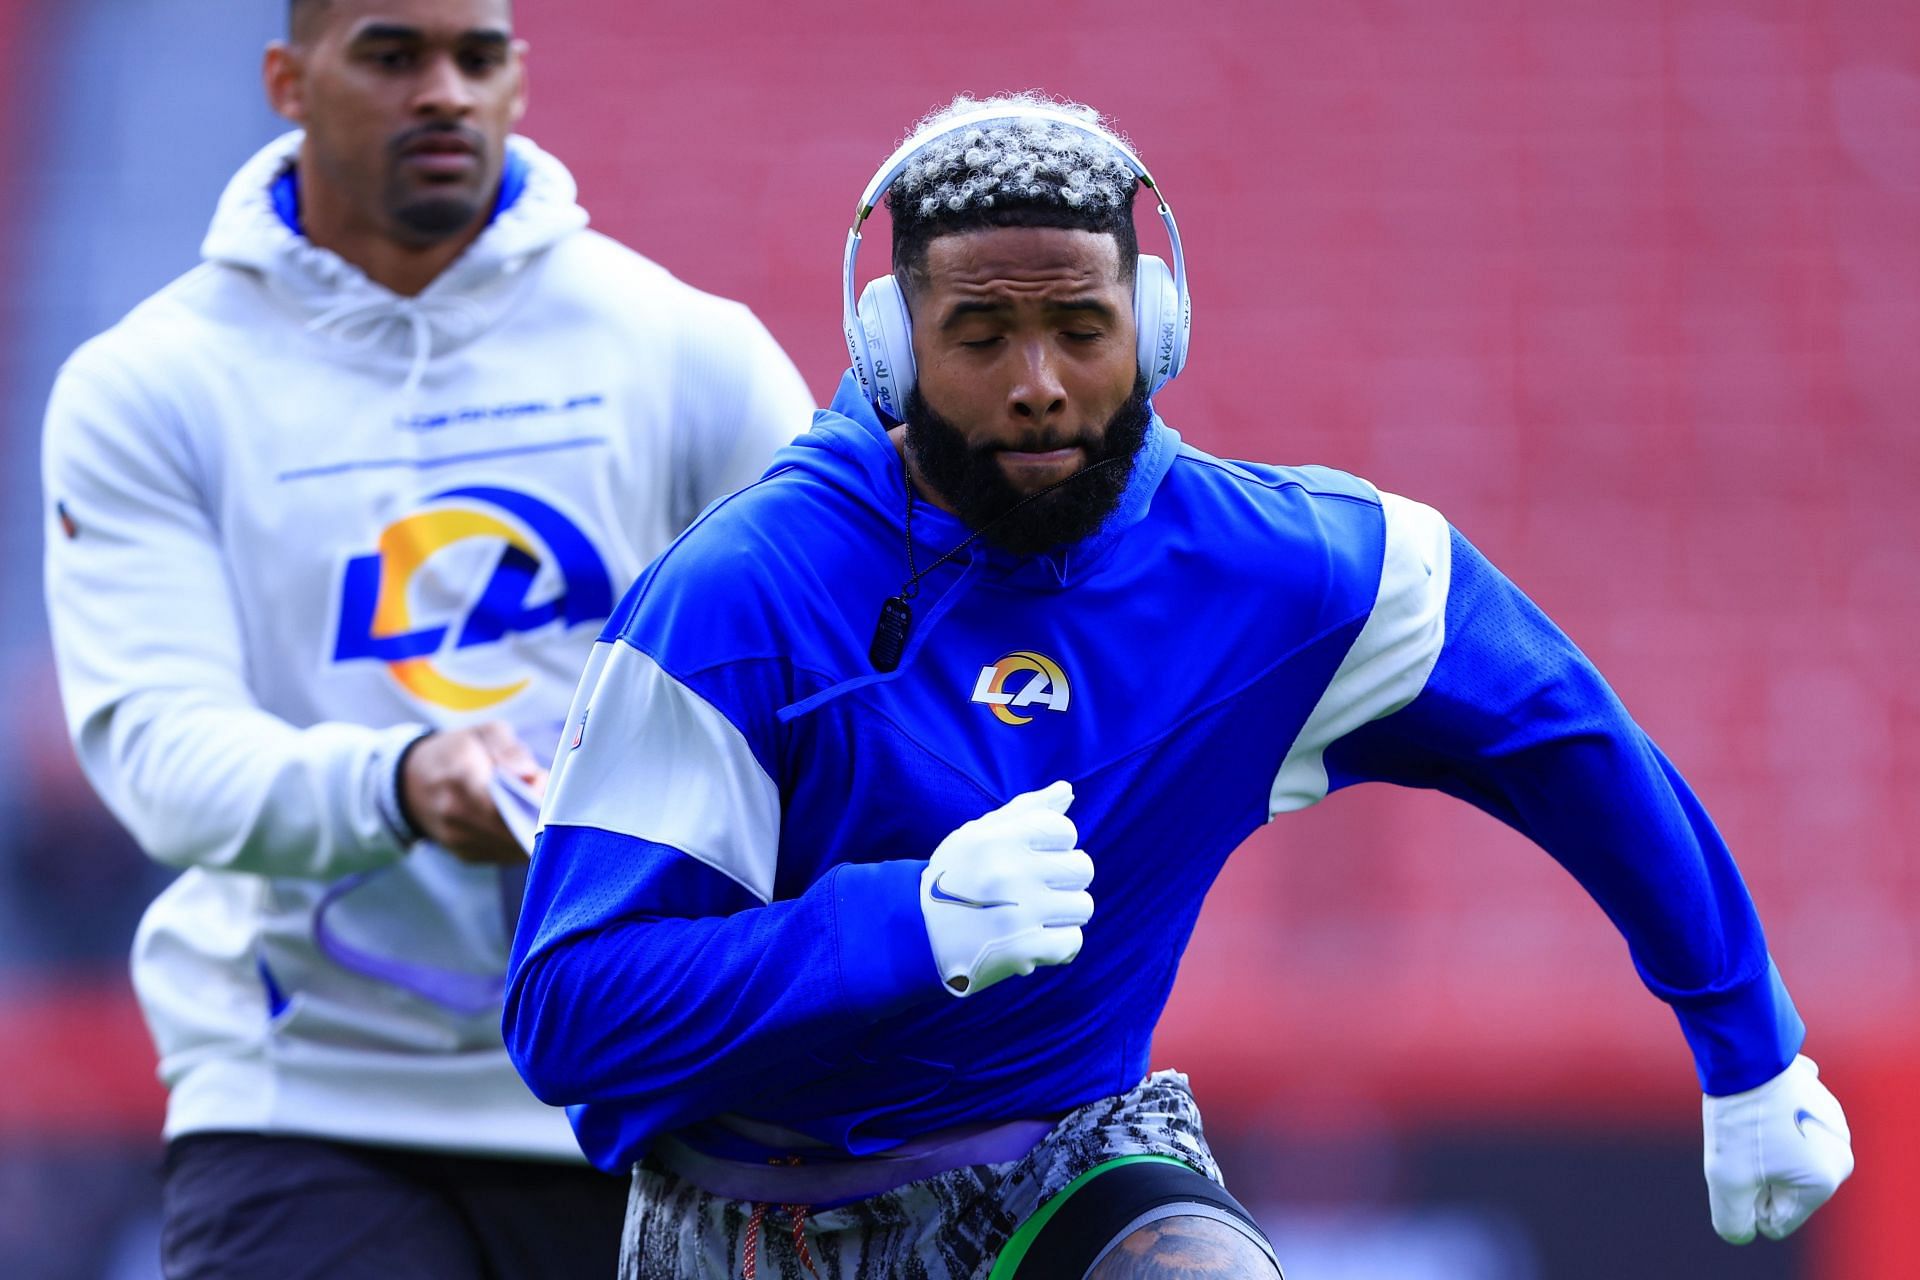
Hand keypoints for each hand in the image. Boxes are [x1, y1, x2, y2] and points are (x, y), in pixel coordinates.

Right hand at [399, 723, 545, 865]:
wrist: (411, 782)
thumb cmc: (455, 752)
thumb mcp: (483, 734)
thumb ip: (510, 750)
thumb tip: (530, 775)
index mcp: (460, 779)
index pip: (500, 803)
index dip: (530, 799)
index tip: (543, 786)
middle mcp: (456, 816)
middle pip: (511, 830)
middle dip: (538, 816)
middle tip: (546, 797)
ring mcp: (459, 841)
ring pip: (512, 846)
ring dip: (532, 830)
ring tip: (535, 806)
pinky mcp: (466, 856)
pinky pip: (505, 854)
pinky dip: (520, 840)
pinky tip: (522, 820)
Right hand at [919, 781, 1093, 996]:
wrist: (917, 935)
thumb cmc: (955, 877)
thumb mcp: (978, 834)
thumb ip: (1025, 809)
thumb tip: (1066, 789)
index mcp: (997, 839)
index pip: (1064, 830)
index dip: (1054, 845)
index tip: (1032, 858)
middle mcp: (1007, 872)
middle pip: (1082, 867)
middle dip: (1064, 879)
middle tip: (1036, 889)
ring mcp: (1017, 914)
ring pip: (1083, 906)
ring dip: (1063, 913)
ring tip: (1035, 916)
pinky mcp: (1023, 951)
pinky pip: (1073, 942)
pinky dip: (1059, 945)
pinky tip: (1036, 940)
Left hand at [1703, 1054, 1853, 1241]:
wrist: (1746, 1054)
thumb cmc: (1739, 1118)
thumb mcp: (1725, 1180)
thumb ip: (1734, 1221)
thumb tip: (1744, 1231)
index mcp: (1824, 1182)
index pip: (1777, 1220)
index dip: (1747, 1198)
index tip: (1740, 1166)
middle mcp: (1840, 1156)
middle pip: (1782, 1189)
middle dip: (1755, 1173)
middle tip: (1742, 1143)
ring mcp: (1834, 1125)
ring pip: (1783, 1156)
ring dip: (1759, 1147)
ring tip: (1750, 1120)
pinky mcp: (1819, 1100)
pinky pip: (1785, 1126)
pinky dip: (1767, 1120)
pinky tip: (1761, 1103)